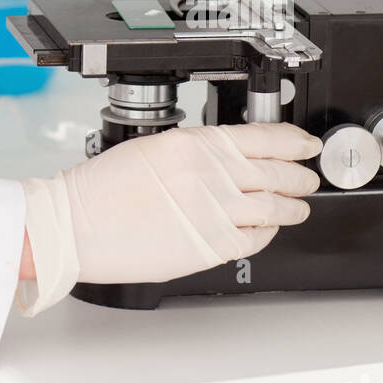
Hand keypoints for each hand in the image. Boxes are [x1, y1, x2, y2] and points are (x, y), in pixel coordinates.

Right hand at [17, 122, 321, 312]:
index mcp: (191, 144)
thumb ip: (194, 152)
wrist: (75, 224)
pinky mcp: (207, 246)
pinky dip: (268, 234)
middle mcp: (207, 175)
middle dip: (299, 176)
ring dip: (292, 208)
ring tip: (298, 208)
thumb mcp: (151, 148)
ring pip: (272, 208)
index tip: (304, 144)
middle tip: (308, 177)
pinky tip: (268, 230)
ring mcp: (211, 212)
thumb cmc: (100, 189)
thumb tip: (230, 159)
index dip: (292, 141)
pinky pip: (253, 239)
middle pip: (274, 173)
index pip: (260, 137)